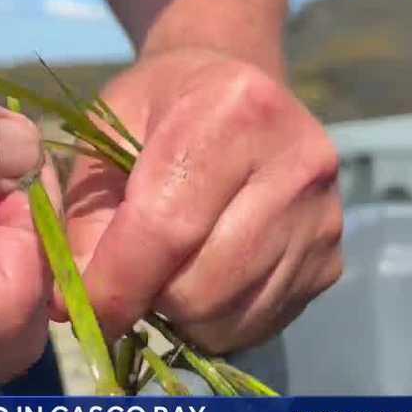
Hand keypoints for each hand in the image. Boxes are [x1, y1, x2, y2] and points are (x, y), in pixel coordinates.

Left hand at [62, 48, 342, 352]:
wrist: (237, 88)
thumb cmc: (160, 109)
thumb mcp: (103, 137)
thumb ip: (86, 217)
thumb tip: (78, 305)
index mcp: (234, 111)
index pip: (167, 228)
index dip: (115, 284)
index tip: (79, 310)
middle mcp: (297, 161)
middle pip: (203, 285)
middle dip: (149, 299)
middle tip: (127, 278)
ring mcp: (324, 214)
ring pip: (231, 314)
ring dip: (182, 315)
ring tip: (165, 273)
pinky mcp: (332, 258)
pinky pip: (261, 323)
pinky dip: (218, 321)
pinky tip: (203, 278)